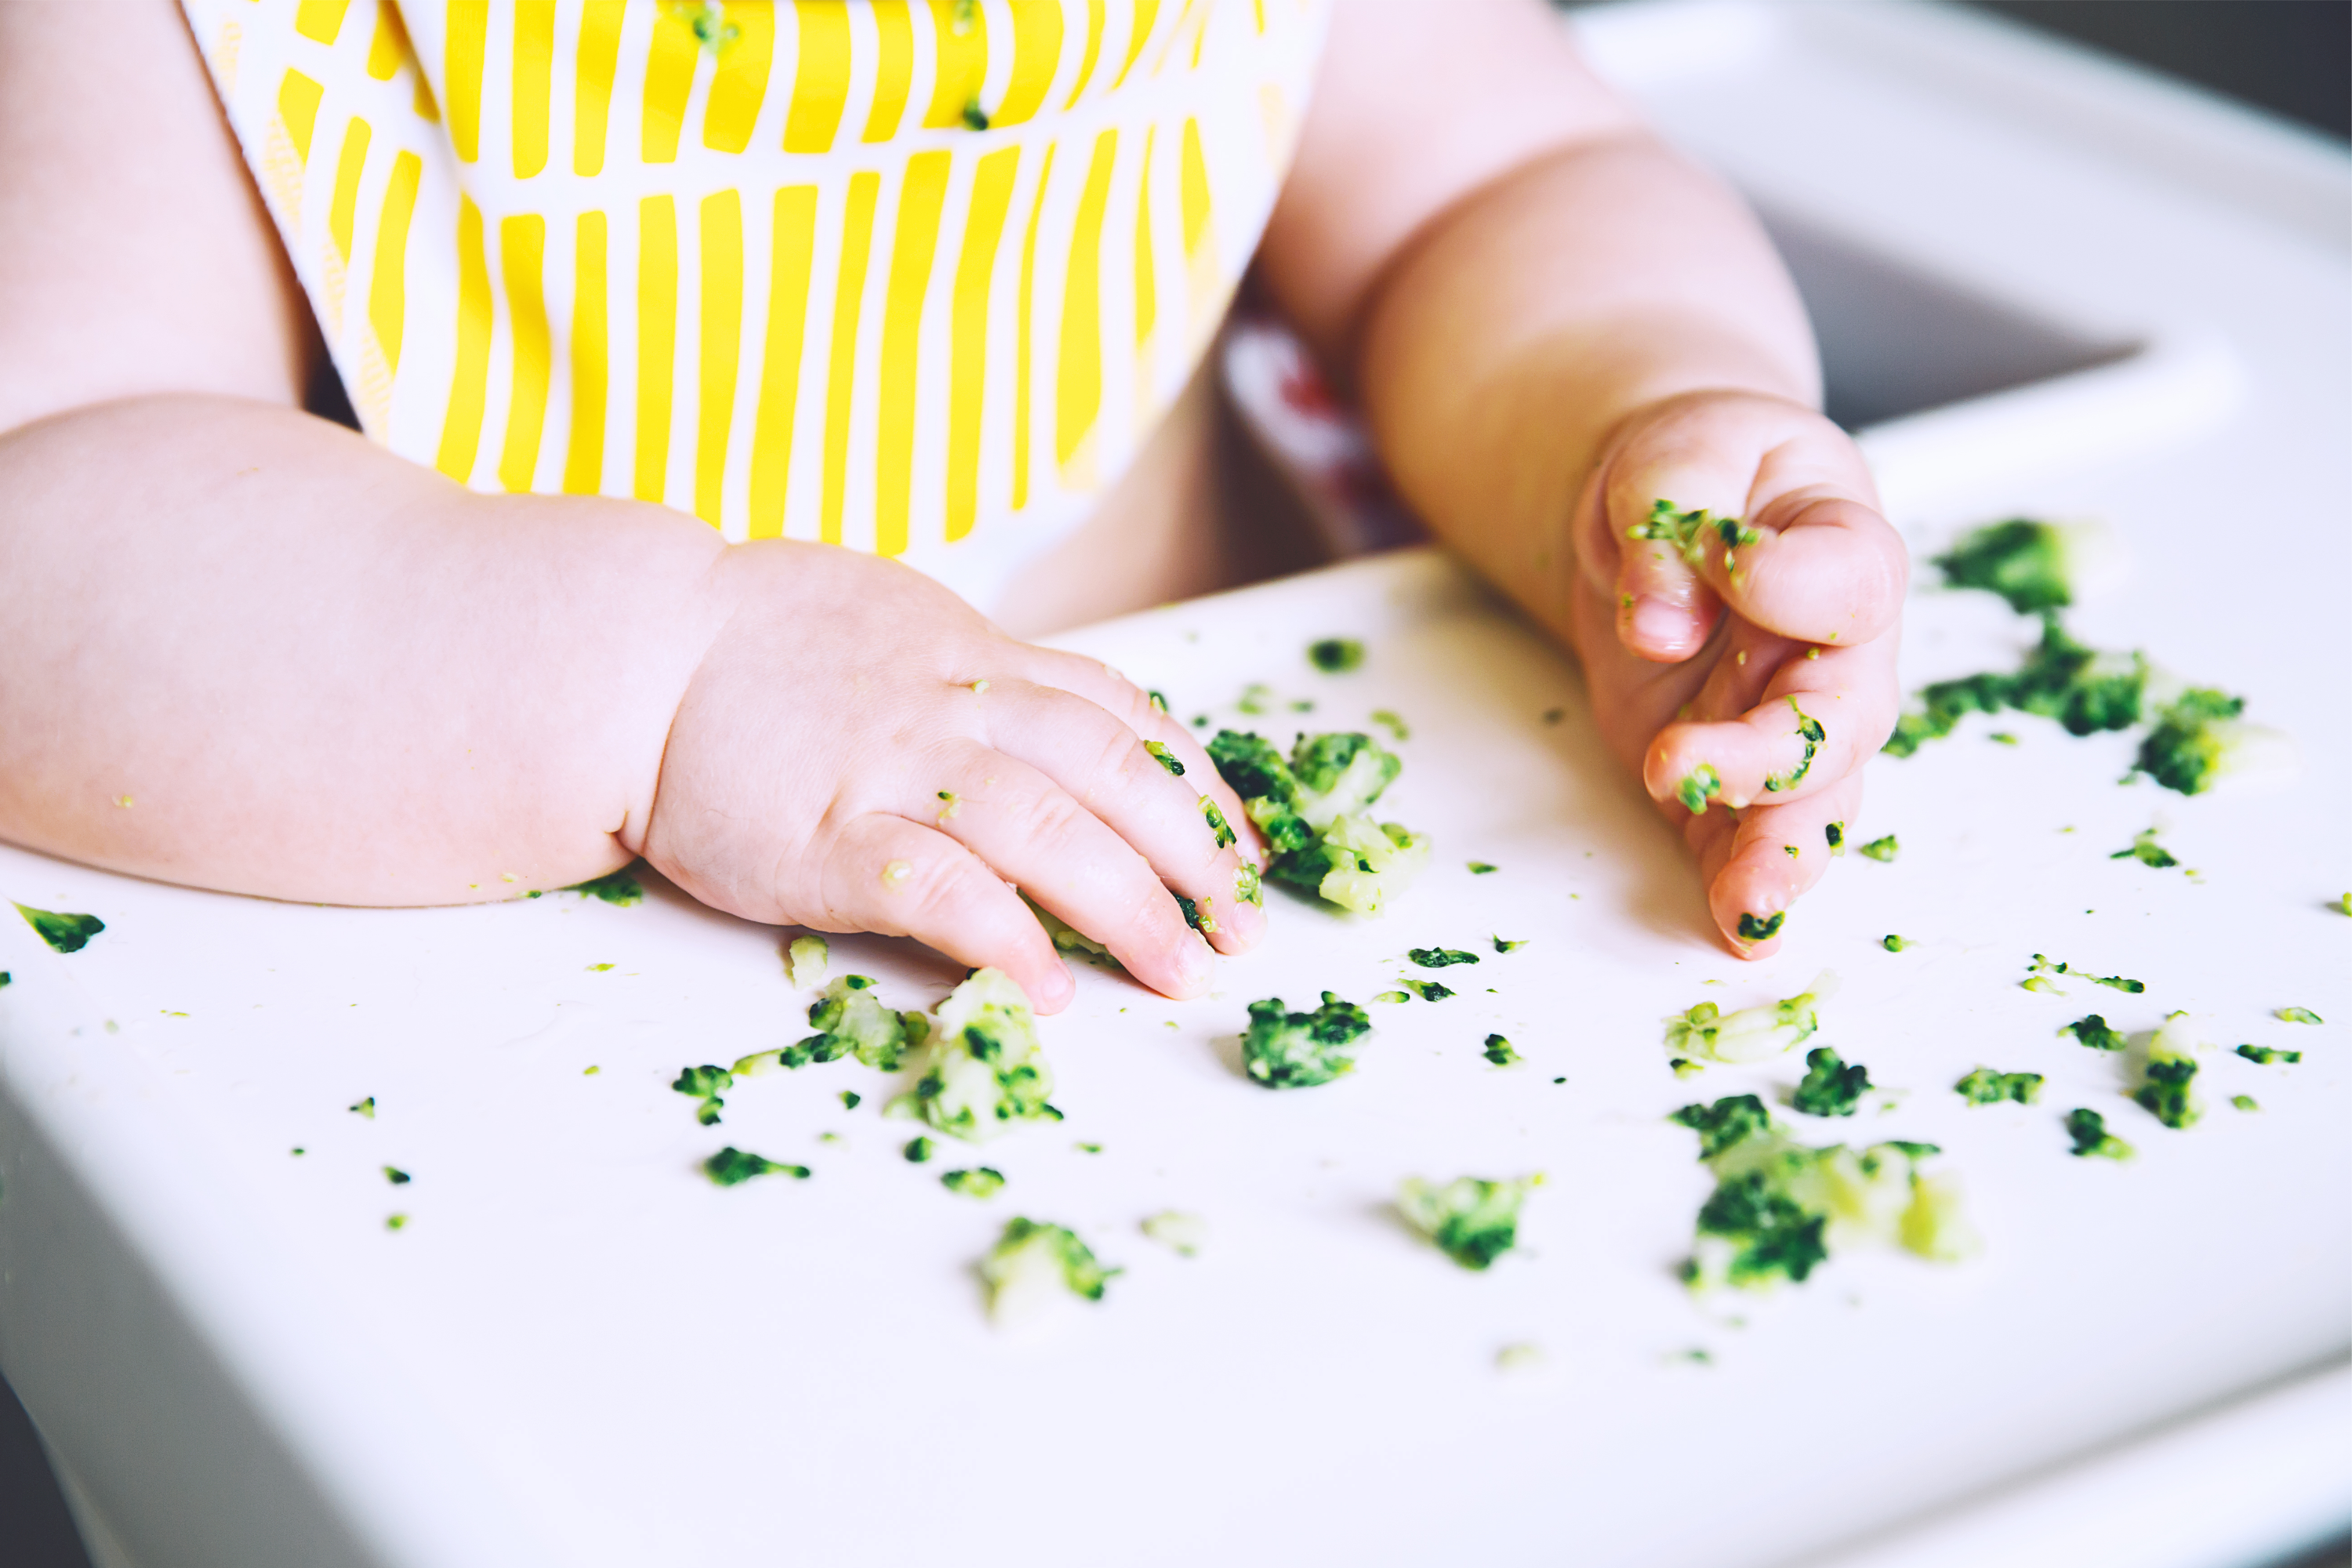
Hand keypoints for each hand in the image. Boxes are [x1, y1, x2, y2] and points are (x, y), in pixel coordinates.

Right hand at [634, 542, 1265, 1011]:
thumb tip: (1060, 730)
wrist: (631, 649)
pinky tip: (1050, 991)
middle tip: (1242, 931)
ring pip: (1048, 831)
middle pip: (1110, 775)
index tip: (1246, 849)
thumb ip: (976, 677)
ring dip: (1128, 906)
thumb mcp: (895, 624)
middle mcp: (955, 708)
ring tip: (1180, 971)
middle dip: (1192, 856)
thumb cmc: (757, 644)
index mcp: (977, 657)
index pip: (1122, 715)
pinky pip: (939, 892)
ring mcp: (894, 771)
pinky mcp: (826, 840)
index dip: (1197, 785)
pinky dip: (1006, 940)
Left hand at [1564, 390, 1906, 957]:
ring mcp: (1789, 719)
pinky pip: (1747, 836)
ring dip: (1780, 854)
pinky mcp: (1730, 772)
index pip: (1849, 577)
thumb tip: (1662, 617)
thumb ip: (1673, 516)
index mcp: (1841, 544)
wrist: (1667, 509)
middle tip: (1682, 767)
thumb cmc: (1694, 467)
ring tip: (1747, 905)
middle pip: (1843, 717)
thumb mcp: (1675, 454)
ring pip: (1814, 800)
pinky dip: (1741, 882)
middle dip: (1774, 758)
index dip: (1793, 583)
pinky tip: (1735, 924)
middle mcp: (1838, 649)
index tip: (1729, 564)